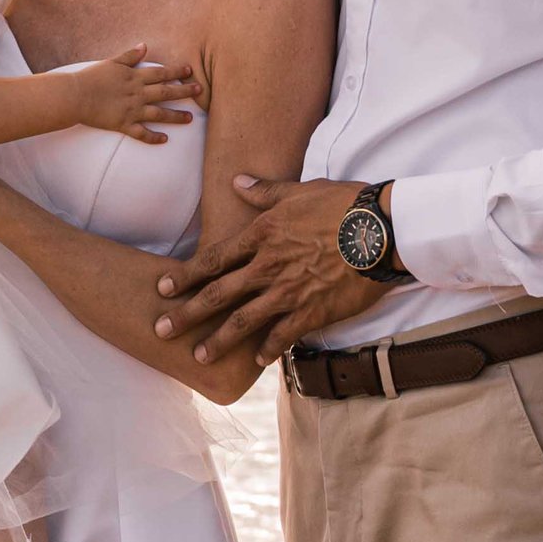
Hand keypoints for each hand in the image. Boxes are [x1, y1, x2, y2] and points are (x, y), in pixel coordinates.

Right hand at [66, 44, 204, 144]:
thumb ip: (129, 55)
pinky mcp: (124, 125)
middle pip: (166, 92)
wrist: (75, 96)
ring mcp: (132, 110)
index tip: (190, 71)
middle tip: (200, 91)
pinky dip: (154, 137)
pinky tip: (165, 139)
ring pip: (159, 114)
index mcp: (134, 77)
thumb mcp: (111, 62)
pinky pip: (142, 133)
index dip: (177, 72)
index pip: (161, 73)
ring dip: (176, 116)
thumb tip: (144, 45)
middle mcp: (137, 93)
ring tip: (190, 119)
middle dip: (184, 91)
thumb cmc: (91, 77)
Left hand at [154, 176, 390, 364]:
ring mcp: (288, 291)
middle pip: (218, 294)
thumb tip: (237, 180)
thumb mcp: (299, 190)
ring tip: (198, 355)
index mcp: (261, 235)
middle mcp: (268, 266)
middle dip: (186, 314)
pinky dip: (267, 349)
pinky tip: (254, 361)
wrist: (381, 229)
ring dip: (218, 340)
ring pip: (243, 320)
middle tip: (161, 329)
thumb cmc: (342, 205)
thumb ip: (264, 191)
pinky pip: (282, 336)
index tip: (162, 288)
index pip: (213, 259)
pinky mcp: (312, 312)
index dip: (185, 276)